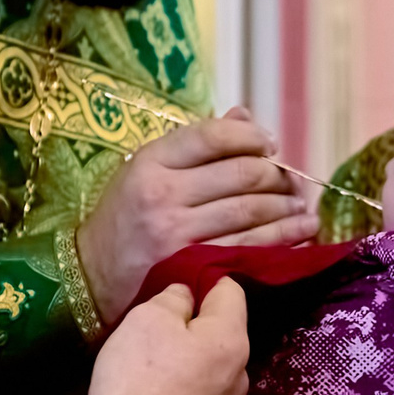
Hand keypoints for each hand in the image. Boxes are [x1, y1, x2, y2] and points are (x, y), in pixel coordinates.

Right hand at [76, 107, 317, 316]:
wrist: (90, 277)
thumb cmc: (124, 219)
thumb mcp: (146, 171)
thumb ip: (195, 145)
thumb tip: (244, 117)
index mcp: (151, 161)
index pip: (213, 136)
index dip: (251, 136)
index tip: (271, 144)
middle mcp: (164, 193)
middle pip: (241, 174)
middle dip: (277, 176)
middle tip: (292, 182)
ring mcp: (178, 233)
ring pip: (250, 212)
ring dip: (287, 209)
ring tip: (303, 209)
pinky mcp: (191, 267)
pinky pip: (248, 248)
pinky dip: (281, 240)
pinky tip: (300, 235)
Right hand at [84, 279, 250, 394]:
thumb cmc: (136, 377)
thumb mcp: (146, 319)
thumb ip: (174, 298)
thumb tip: (187, 298)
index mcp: (232, 340)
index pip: (231, 291)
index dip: (203, 282)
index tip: (177, 290)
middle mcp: (242, 376)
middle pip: (224, 335)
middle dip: (198, 328)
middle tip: (158, 333)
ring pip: (215, 373)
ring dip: (194, 366)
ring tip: (158, 374)